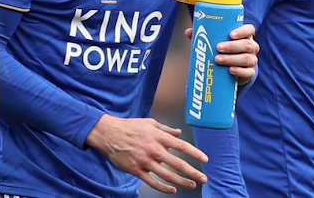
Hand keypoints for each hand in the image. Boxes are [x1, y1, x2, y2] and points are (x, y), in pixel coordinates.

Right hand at [85, 114, 207, 193]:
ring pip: (167, 175)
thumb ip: (165, 129)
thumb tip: (178, 133)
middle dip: (193, 172)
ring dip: (182, 182)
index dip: (195, 153)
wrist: (108, 134)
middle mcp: (153, 149)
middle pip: (177, 164)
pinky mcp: (136, 170)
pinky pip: (153, 182)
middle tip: (203, 178)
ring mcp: (145, 161)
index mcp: (158, 136)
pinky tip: (172, 190)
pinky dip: (164, 188)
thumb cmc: (129, 127)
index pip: (181, 146)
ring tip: (191, 185)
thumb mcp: (149, 123)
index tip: (205, 159)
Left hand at [185, 23, 258, 82]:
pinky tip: (230, 70)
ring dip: (232, 58)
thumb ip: (204, 35)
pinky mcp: (249, 72)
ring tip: (218, 59)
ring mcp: (252, 60)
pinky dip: (239, 71)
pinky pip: (248, 72)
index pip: (249, 29)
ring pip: (247, 58)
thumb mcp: (215, 41)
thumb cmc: (223, 49)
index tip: (230, 34)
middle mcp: (251, 47)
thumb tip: (189, 32)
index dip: (242, 31)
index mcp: (244, 36)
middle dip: (232, 46)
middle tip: (217, 47)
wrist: (231, 69)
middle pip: (247, 44)